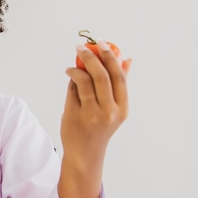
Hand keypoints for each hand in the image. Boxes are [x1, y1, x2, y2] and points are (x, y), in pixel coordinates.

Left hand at [62, 40, 131, 158]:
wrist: (85, 154)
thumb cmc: (99, 129)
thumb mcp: (114, 110)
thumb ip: (118, 86)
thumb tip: (127, 60)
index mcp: (122, 109)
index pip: (119, 78)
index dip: (111, 58)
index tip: (103, 44)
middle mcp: (109, 112)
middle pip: (102, 76)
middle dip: (92, 57)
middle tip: (82, 47)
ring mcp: (92, 114)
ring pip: (85, 81)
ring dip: (78, 68)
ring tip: (73, 65)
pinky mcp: (75, 116)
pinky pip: (73, 91)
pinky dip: (71, 80)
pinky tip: (70, 75)